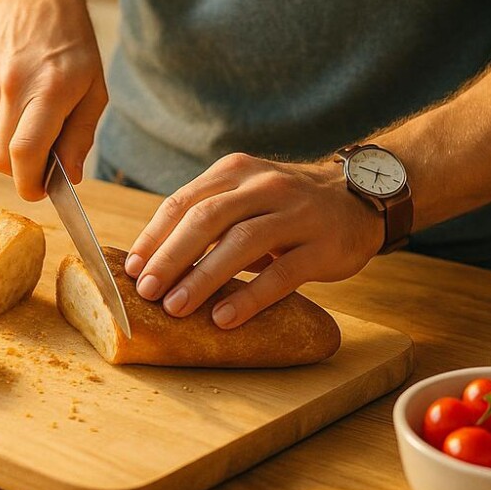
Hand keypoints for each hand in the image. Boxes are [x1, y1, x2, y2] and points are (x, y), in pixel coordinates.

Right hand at [0, 0, 105, 201]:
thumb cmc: (72, 46)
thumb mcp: (93, 90)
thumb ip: (80, 136)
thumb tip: (69, 177)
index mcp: (48, 92)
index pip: (24, 154)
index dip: (30, 184)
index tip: (41, 191)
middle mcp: (11, 89)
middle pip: (2, 160)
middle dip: (22, 173)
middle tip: (43, 163)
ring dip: (14, 144)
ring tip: (35, 114)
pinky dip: (3, 123)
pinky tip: (19, 97)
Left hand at [123, 154, 382, 327]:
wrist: (358, 198)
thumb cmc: (287, 206)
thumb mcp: (246, 195)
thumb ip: (208, 217)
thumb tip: (152, 260)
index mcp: (235, 172)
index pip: (183, 202)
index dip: (154, 237)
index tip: (131, 269)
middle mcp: (263, 185)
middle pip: (207, 219)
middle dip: (171, 257)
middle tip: (146, 291)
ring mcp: (296, 214)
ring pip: (241, 243)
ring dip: (203, 277)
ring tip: (176, 307)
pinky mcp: (322, 245)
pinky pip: (281, 272)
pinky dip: (250, 296)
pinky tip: (225, 318)